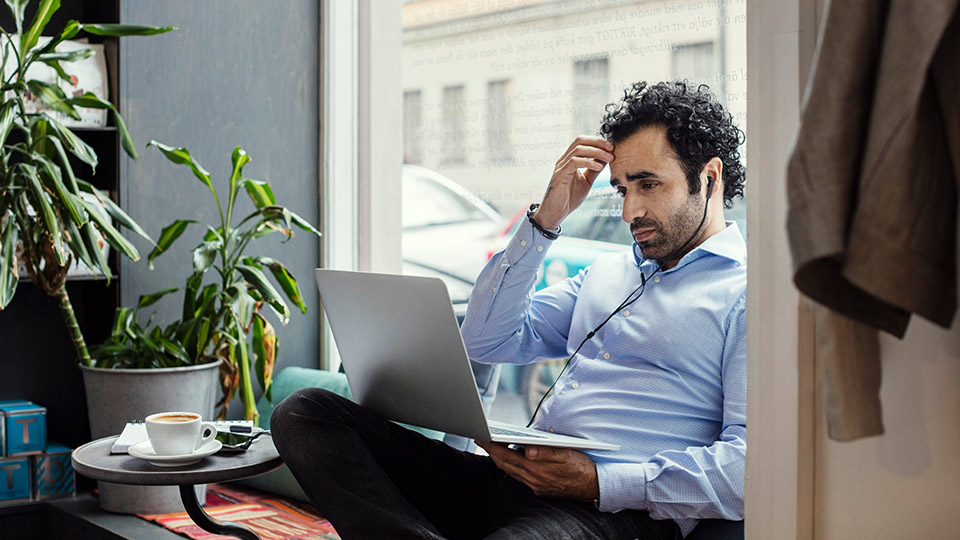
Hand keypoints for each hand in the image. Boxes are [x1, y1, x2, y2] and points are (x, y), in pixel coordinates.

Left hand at [475, 440, 598, 500]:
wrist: (593, 487)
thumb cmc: (581, 467)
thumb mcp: (566, 454)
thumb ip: (546, 452)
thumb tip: (526, 450)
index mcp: (537, 469)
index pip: (507, 457)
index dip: (491, 447)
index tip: (481, 437)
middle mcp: (533, 480)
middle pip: (505, 465)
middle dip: (492, 452)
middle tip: (481, 440)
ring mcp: (536, 486)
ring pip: (511, 472)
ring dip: (501, 460)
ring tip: (493, 448)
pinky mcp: (540, 489)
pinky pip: (520, 477)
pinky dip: (513, 467)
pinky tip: (514, 459)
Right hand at [533, 136, 614, 229]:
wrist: (554, 214)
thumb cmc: (568, 199)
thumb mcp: (586, 182)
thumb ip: (594, 170)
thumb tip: (606, 159)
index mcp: (569, 160)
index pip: (583, 142)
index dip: (598, 141)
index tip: (612, 147)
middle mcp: (564, 160)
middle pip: (580, 140)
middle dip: (598, 142)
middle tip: (612, 148)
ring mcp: (561, 166)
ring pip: (578, 149)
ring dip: (596, 151)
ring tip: (609, 158)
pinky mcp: (560, 175)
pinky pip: (574, 162)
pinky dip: (589, 162)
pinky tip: (599, 167)